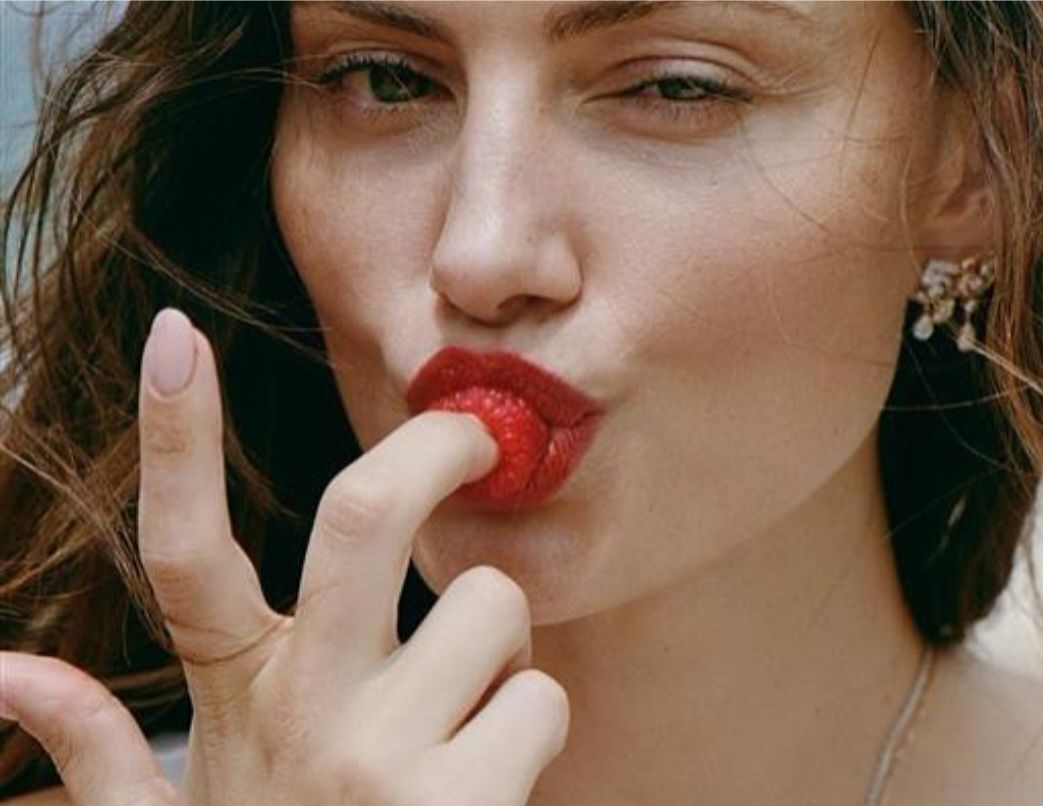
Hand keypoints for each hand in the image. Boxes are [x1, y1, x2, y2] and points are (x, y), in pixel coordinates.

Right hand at [0, 307, 568, 804]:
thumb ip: (97, 750)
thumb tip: (3, 671)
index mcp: (233, 701)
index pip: (177, 552)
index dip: (172, 435)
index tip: (174, 334)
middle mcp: (303, 716)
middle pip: (361, 515)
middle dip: (432, 449)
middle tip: (472, 437)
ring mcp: (382, 761)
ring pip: (491, 604)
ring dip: (498, 642)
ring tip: (463, 706)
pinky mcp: (465, 804)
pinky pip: (542, 697)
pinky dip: (533, 720)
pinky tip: (492, 774)